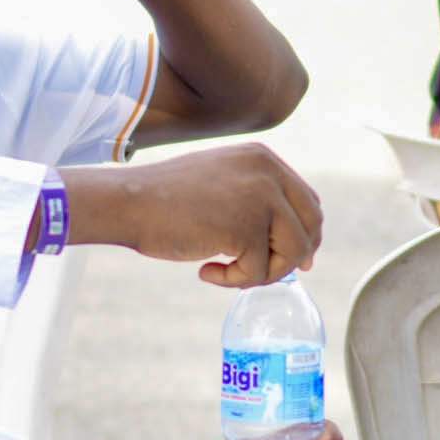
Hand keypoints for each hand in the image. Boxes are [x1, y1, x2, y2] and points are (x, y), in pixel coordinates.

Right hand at [62, 144, 322, 286]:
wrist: (129, 202)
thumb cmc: (166, 201)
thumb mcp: (221, 184)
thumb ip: (256, 200)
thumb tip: (298, 247)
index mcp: (263, 159)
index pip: (308, 201)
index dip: (306, 234)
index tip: (297, 259)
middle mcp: (268, 173)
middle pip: (310, 227)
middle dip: (294, 257)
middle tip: (266, 274)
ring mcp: (260, 198)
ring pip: (292, 253)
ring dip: (262, 273)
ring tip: (227, 272)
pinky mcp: (246, 227)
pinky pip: (259, 272)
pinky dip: (233, 281)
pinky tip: (206, 270)